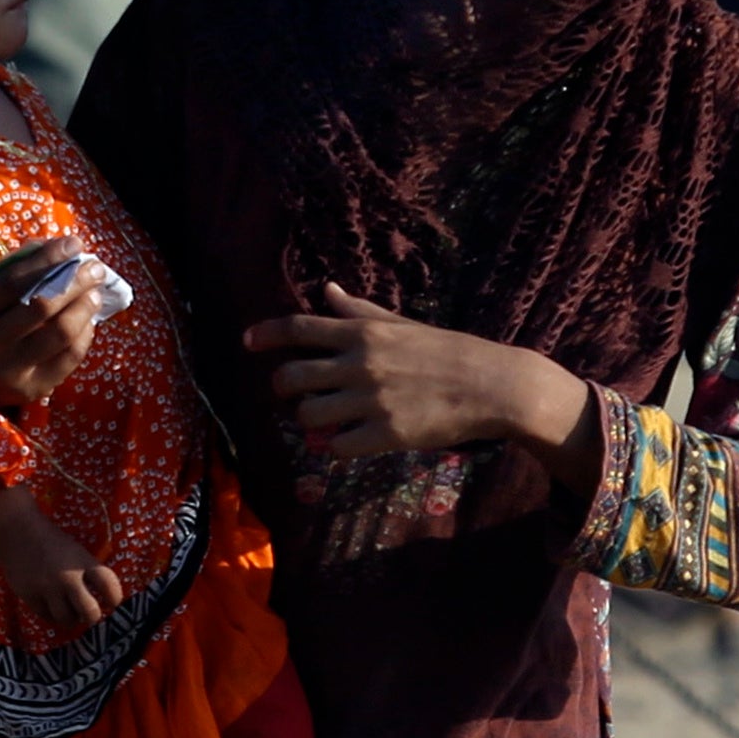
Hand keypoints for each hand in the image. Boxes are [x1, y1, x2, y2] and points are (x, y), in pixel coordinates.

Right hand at [0, 245, 105, 416]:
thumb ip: (18, 269)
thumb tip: (65, 248)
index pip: (12, 281)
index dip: (48, 259)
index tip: (74, 244)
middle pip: (40, 305)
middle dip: (75, 281)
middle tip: (95, 268)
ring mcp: (7, 372)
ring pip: (60, 332)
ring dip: (84, 306)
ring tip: (95, 292)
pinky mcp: (31, 390)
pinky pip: (69, 356)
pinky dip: (85, 333)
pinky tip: (88, 319)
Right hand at [0, 487, 123, 642]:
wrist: (17, 529)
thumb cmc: (52, 542)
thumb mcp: (77, 552)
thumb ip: (89, 572)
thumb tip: (103, 600)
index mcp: (83, 562)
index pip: (108, 585)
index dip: (115, 598)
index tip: (113, 602)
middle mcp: (67, 577)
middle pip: (90, 612)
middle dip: (94, 618)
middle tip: (92, 616)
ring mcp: (47, 588)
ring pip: (67, 619)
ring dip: (72, 618)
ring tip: (71, 612)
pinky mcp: (29, 595)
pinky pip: (46, 616)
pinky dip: (52, 614)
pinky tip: (53, 606)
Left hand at [246, 289, 596, 471]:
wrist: (491, 385)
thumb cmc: (447, 351)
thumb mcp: (401, 325)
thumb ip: (359, 312)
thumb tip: (327, 290)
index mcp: (363, 333)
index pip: (298, 328)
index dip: (266, 335)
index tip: (247, 342)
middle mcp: (359, 364)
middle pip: (290, 377)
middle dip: (284, 387)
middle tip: (297, 393)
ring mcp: (370, 401)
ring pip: (307, 415)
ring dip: (310, 419)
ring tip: (327, 419)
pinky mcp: (384, 434)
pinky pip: (336, 447)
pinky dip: (337, 446)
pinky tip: (350, 440)